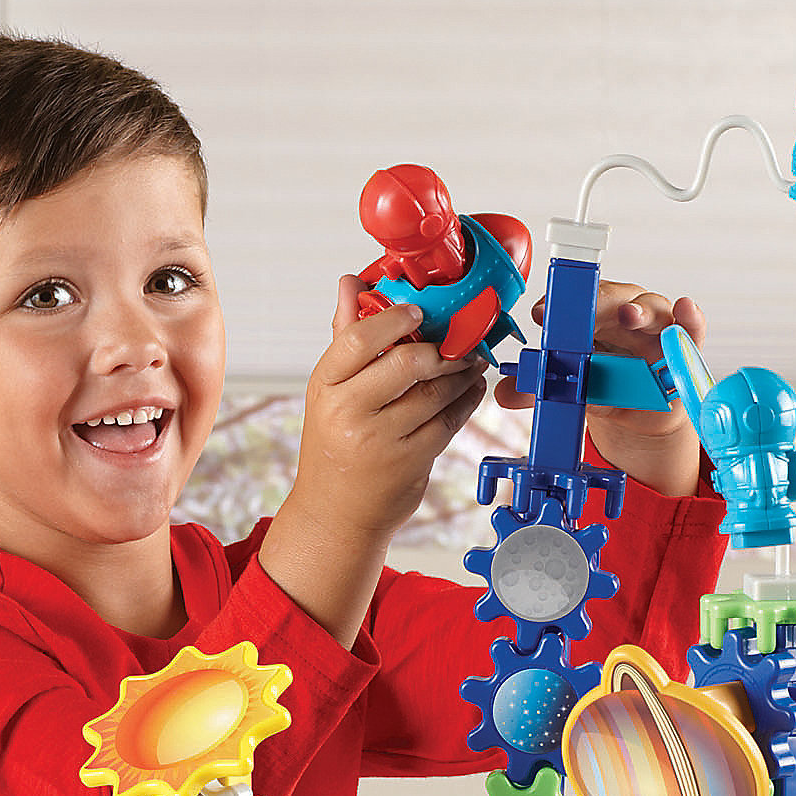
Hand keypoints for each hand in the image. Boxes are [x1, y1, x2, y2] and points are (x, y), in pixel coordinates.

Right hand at [259, 276, 486, 646]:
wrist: (336, 513)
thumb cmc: (335, 443)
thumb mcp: (330, 391)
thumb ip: (346, 337)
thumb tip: (351, 282)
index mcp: (324, 386)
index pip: (358, 339)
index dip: (394, 318)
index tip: (419, 312)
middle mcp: (348, 412)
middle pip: (406, 363)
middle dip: (441, 347)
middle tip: (459, 339)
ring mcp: (380, 440)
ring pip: (435, 392)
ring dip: (461, 373)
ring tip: (471, 361)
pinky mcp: (410, 461)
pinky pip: (448, 421)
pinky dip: (465, 401)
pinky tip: (471, 389)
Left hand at [495, 280, 706, 496]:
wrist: (640, 417)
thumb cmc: (607, 389)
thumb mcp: (573, 392)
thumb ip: (541, 391)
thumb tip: (506, 392)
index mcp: (593, 321)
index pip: (575, 305)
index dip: (558, 306)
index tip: (540, 314)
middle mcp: (625, 317)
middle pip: (614, 299)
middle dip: (600, 301)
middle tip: (587, 309)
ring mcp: (657, 330)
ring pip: (652, 309)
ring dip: (641, 311)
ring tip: (630, 316)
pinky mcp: (684, 349)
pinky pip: (692, 330)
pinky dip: (692, 319)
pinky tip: (687, 309)